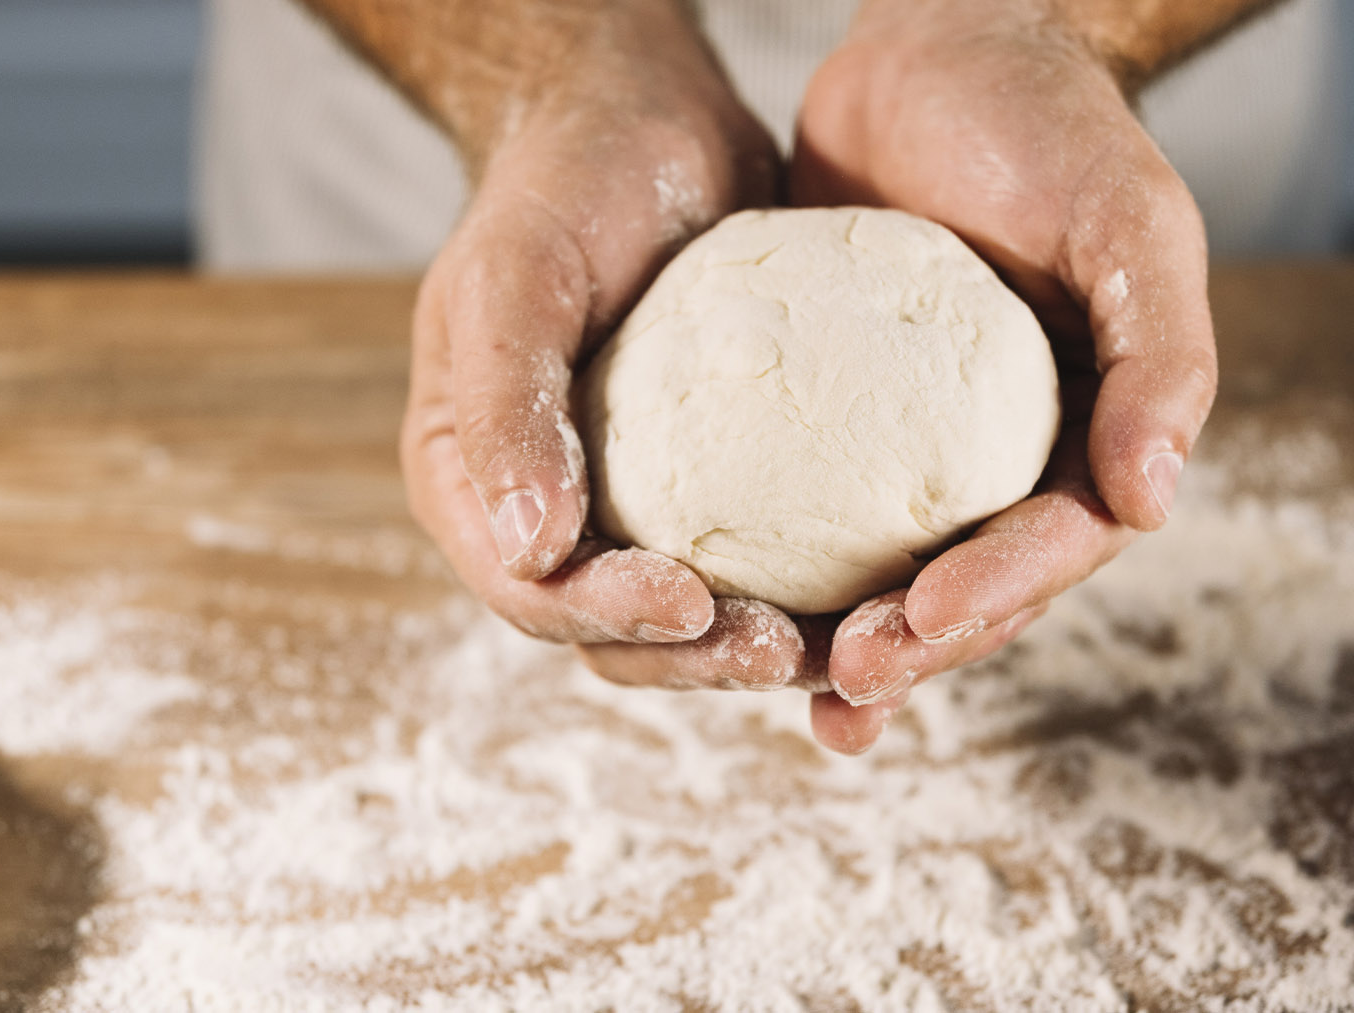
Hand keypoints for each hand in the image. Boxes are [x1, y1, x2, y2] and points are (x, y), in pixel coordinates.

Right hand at [403, 2, 816, 688]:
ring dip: (759, 646)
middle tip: (784, 648)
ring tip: (846, 643)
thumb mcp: (514, 275)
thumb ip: (506, 405)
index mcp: (475, 483)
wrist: (644, 121)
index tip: (693, 605)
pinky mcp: (719, 487)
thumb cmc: (561, 184)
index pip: (532, 590)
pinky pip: (760, 562)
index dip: (608, 617)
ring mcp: (635, 506)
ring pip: (693, 622)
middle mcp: (551, 513)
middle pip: (615, 634)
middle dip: (698, 657)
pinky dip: (809, 591)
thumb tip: (530, 550)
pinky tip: (879, 590)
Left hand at [793, 0, 1218, 752]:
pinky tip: (737, 608)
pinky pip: (816, 507)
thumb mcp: (1127, 220)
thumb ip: (1161, 354)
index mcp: (1095, 428)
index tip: (920, 622)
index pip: (1058, 540)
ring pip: (899, 570)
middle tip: (844, 684)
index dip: (998, 593)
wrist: (939, 48)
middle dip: (919, 646)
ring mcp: (924, 445)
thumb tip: (1153, 502)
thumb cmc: (1049, 126)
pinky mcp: (843, 420)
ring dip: (857, 640)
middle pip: (977, 584)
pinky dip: (791, 568)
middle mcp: (1013, 454)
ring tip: (804, 694)